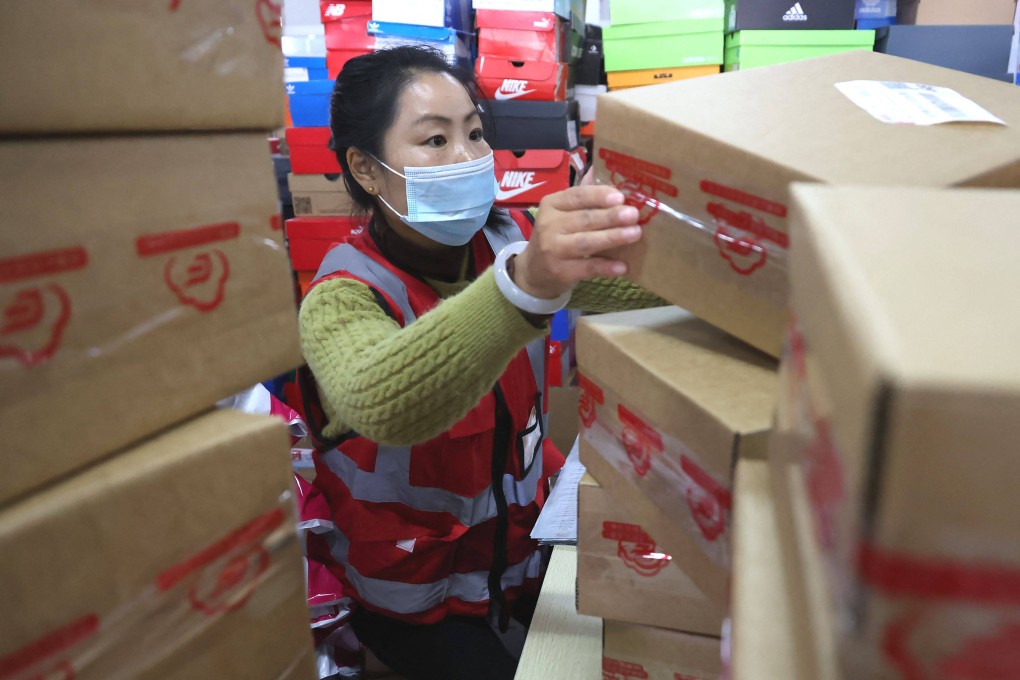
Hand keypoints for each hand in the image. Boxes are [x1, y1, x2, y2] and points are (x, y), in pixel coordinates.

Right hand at [513, 186, 641, 299]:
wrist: (534, 271)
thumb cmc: (556, 236)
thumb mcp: (561, 213)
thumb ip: (582, 198)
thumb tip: (606, 175)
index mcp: (551, 204)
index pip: (576, 196)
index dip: (598, 196)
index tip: (620, 196)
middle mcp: (549, 225)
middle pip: (584, 219)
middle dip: (610, 216)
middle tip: (633, 214)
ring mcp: (553, 250)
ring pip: (586, 242)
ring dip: (612, 237)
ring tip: (634, 234)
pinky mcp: (560, 271)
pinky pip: (587, 267)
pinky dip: (606, 267)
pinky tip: (623, 266)